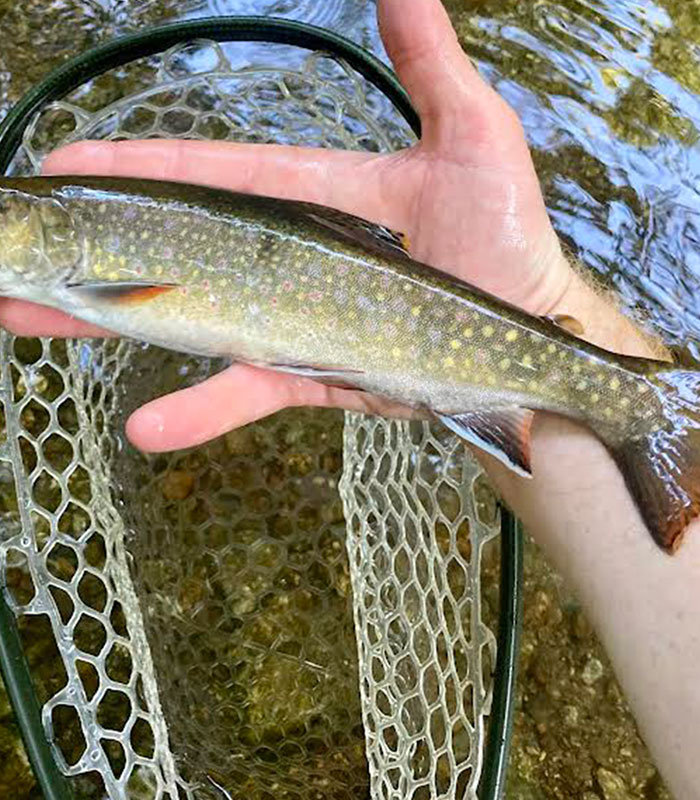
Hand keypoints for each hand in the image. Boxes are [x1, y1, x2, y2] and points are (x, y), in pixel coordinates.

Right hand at [3, 0, 651, 450]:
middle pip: (176, 247)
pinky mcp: (308, 376)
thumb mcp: (473, 140)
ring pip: (186, 320)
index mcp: (310, 199)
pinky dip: (199, 409)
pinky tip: (146, 426)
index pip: (212, 173)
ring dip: (105, 323)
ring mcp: (291, 320)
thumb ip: (429, 66)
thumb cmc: (506, 237)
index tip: (72, 162)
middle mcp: (286, 258)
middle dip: (96, 246)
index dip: (142, 165)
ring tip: (25, 319)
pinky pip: (245, 391)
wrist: (522, 341)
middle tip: (21, 249)